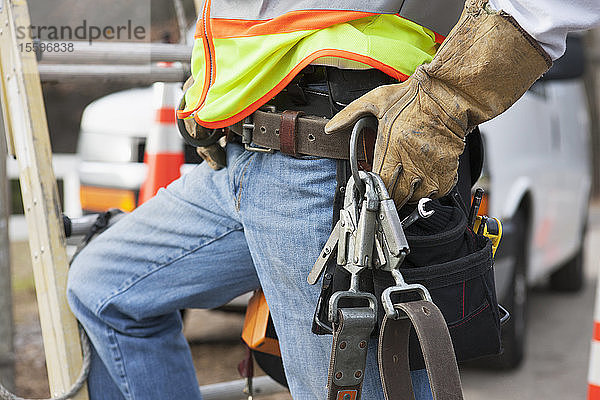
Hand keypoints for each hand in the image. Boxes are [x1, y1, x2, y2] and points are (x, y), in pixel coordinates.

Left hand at [326, 79, 464, 206]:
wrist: (448, 94)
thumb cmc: (414, 97)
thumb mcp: (376, 100)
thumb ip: (350, 114)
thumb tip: (331, 127)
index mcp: (393, 147)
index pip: (380, 183)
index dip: (375, 186)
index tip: (374, 182)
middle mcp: (413, 161)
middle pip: (398, 195)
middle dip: (390, 194)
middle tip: (389, 184)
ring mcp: (432, 168)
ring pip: (416, 198)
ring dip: (409, 194)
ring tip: (405, 181)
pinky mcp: (448, 170)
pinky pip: (436, 193)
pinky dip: (429, 191)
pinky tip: (422, 178)